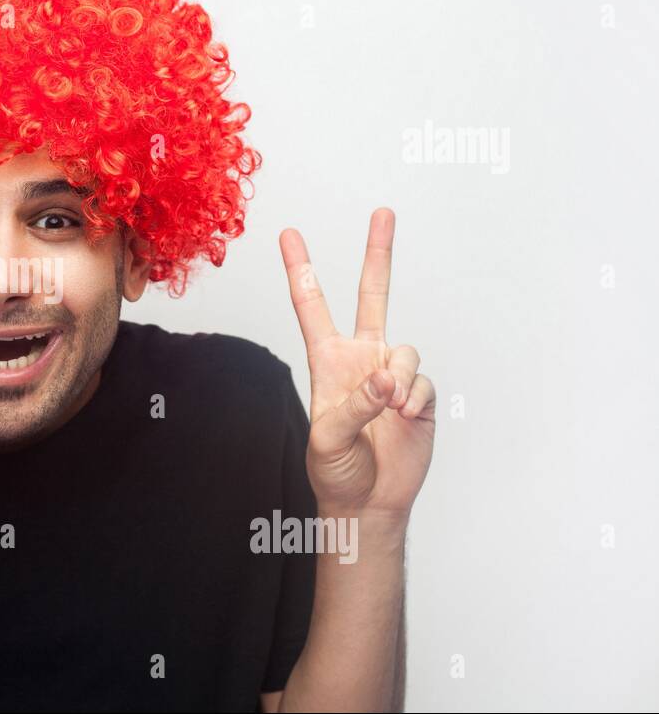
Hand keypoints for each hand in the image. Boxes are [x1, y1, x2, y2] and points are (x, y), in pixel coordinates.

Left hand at [279, 208, 435, 522]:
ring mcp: (392, 375)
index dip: (301, 270)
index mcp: (327, 361)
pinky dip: (415, 400)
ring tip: (389, 410)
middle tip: (383, 212)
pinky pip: (423, 382)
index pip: (311, 306)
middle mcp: (361, 359)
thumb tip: (385, 380)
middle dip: (378, 254)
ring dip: (400, 379)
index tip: (289, 234)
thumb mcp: (326, 439)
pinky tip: (405, 420)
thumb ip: (353, 406)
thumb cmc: (335, 470)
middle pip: (373, 296)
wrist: (369, 501)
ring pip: (406, 351)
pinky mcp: (419, 396)